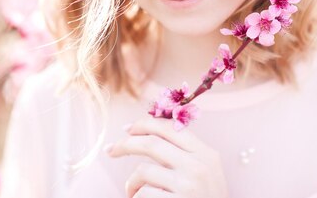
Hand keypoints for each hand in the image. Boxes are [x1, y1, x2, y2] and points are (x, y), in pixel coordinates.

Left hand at [105, 117, 229, 197]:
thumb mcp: (206, 172)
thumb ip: (185, 152)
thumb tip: (147, 131)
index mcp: (206, 154)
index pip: (170, 128)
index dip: (144, 124)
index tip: (127, 129)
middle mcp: (199, 166)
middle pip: (151, 143)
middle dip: (125, 144)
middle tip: (110, 150)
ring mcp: (188, 186)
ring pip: (143, 171)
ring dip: (131, 182)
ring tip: (132, 192)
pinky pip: (143, 195)